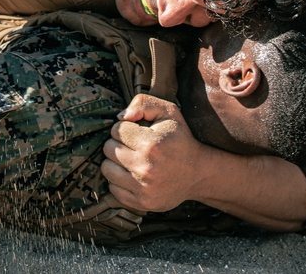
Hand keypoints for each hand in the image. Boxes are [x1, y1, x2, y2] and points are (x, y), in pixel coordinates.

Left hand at [100, 94, 209, 212]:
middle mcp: (146, 167)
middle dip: (118, 144)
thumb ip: (143, 102)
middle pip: (108, 149)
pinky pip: (113, 189)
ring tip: (131, 159)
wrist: (198, 173)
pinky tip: (133, 174)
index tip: (136, 132)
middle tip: (134, 146)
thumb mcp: (169, 112)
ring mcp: (143, 188)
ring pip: (107, 169)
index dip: (125, 128)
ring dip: (115, 162)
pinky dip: (119, 181)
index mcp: (151, 143)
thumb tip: (121, 117)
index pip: (116, 130)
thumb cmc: (180, 139)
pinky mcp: (142, 203)